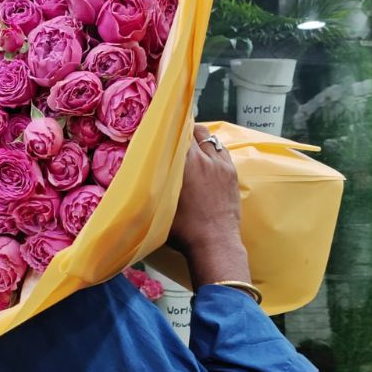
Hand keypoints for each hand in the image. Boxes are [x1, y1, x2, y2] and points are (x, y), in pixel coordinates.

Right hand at [168, 125, 250, 289]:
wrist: (215, 242)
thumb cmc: (184, 229)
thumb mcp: (160, 205)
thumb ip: (153, 184)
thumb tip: (139, 175)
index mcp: (185, 163)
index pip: (176, 133)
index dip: (167, 129)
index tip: (159, 130)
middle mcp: (204, 158)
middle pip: (193, 131)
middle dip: (182, 130)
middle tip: (172, 136)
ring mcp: (221, 164)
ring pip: (209, 138)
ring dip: (198, 138)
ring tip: (189, 144)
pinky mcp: (232, 173)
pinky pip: (221, 150)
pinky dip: (212, 149)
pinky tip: (206, 157)